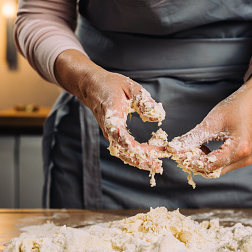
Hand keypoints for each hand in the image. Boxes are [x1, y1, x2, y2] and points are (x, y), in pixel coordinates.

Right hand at [55, 50, 165, 172]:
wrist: (92, 87)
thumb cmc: (111, 85)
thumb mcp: (130, 87)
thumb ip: (145, 101)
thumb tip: (158, 116)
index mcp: (112, 117)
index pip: (122, 138)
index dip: (137, 149)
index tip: (153, 154)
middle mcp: (109, 130)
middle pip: (124, 152)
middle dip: (142, 161)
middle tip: (159, 166)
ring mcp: (110, 135)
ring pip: (124, 154)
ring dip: (140, 161)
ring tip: (156, 166)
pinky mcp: (113, 136)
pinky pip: (124, 150)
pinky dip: (136, 156)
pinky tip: (149, 157)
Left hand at [167, 63, 251, 176]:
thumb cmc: (234, 108)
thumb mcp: (211, 122)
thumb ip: (192, 139)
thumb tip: (173, 149)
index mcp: (239, 148)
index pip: (210, 165)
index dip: (192, 162)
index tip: (177, 155)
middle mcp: (244, 158)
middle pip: (213, 171)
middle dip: (196, 163)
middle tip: (182, 152)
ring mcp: (244, 160)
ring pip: (216, 170)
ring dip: (202, 162)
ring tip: (194, 147)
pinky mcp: (242, 158)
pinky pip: (222, 165)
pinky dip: (209, 160)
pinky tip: (204, 147)